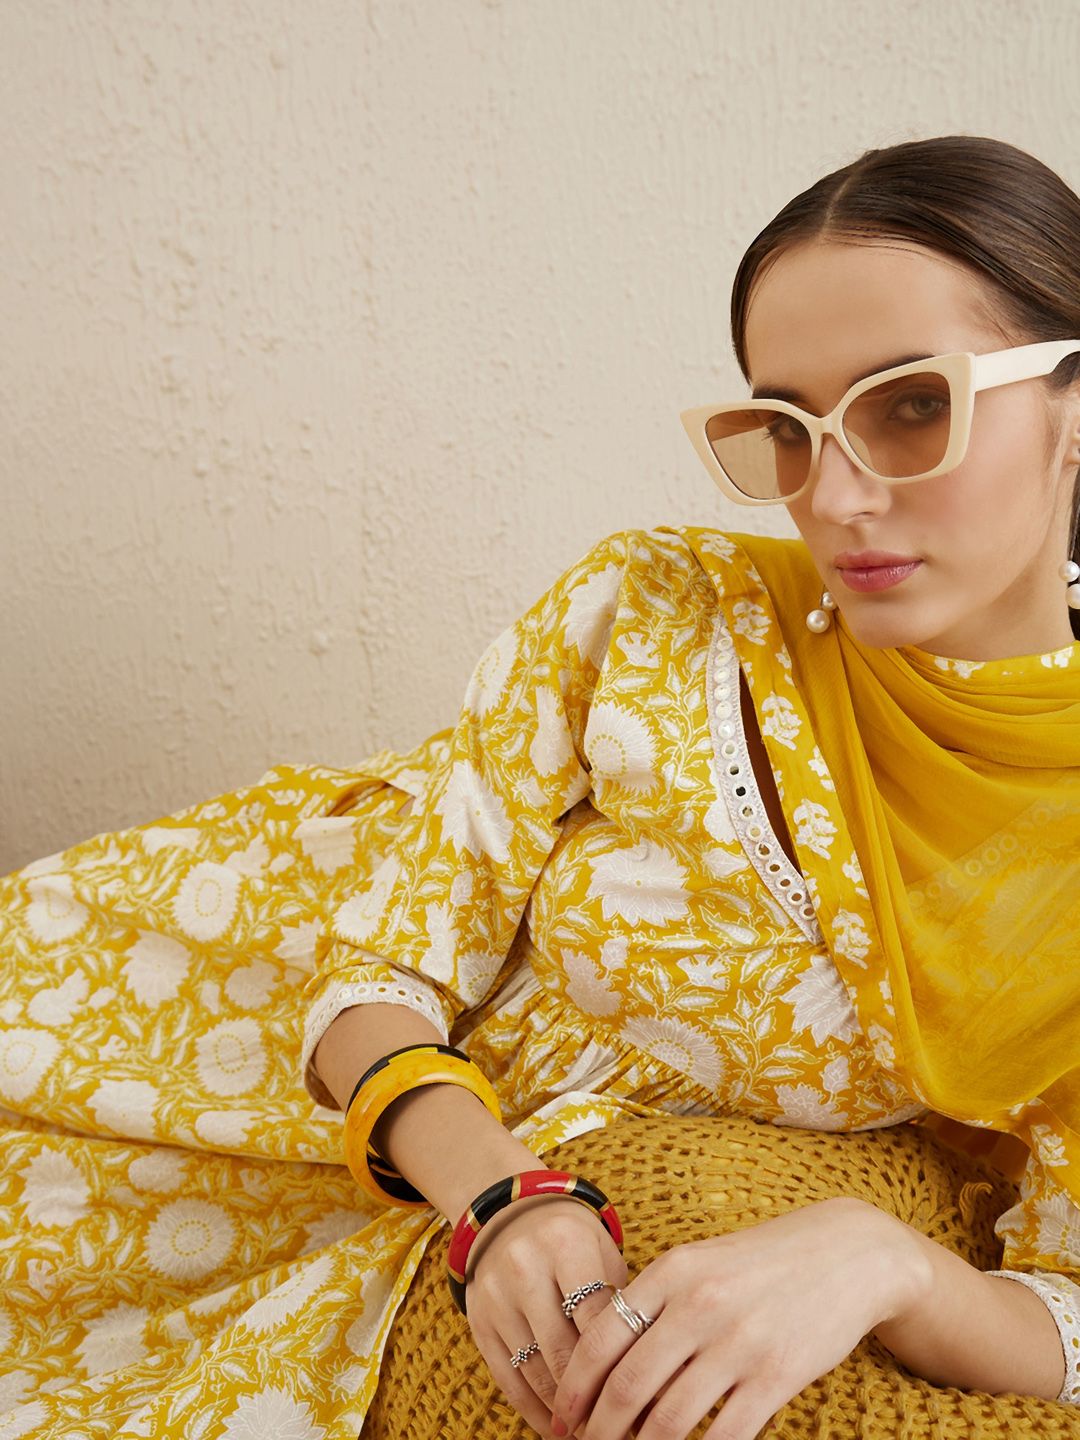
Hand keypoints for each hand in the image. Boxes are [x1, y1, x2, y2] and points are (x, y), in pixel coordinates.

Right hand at [463, 1192, 631, 1439]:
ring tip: (596, 1432)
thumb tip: (661, 1373)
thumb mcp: (603, 1255)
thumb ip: (622, 1306)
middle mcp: (525, 1267)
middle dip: (597, 1399)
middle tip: (623, 1427)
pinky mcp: (479, 1322)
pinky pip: (509, 1380)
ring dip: (568, 1413)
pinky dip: (536, 1412)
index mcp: (565, 1244)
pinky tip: (559, 1428)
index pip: (598, 1320)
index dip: (624, 1366)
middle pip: (566, 1351)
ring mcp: (497, 1296)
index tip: (648, 1401)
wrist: (512, 1216)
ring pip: (537, 1372)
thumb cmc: (573, 1243)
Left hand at [550, 1196, 921, 1439]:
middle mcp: (698, 1304)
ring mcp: (738, 1342)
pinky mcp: (777, 1376)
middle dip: (599, 1429)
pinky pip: (724, 1436)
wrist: (847, 1252)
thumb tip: (603, 1362)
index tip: (562, 1417)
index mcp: (672, 1271)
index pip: (601, 1338)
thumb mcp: (700, 1262)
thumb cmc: (762, 1262)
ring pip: (668, 1420)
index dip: (574, 1387)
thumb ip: (656, 1303)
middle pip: (627, 1386)